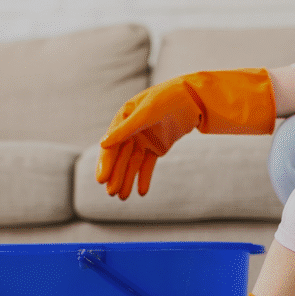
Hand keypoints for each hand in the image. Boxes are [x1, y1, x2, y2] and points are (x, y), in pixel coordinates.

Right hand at [96, 69, 277, 199]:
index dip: (105, 163)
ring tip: (123, 197)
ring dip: (127, 180)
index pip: (111, 145)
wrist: (193, 98)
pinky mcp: (157, 147)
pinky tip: (141, 192)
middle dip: (115, 175)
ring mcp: (144, 140)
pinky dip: (144, 178)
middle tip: (111, 193)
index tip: (101, 180)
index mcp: (123, 119)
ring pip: (133, 164)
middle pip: (120, 157)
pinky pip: (148, 165)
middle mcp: (131, 130)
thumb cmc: (167, 99)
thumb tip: (103, 144)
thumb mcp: (146, 112)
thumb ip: (125, 129)